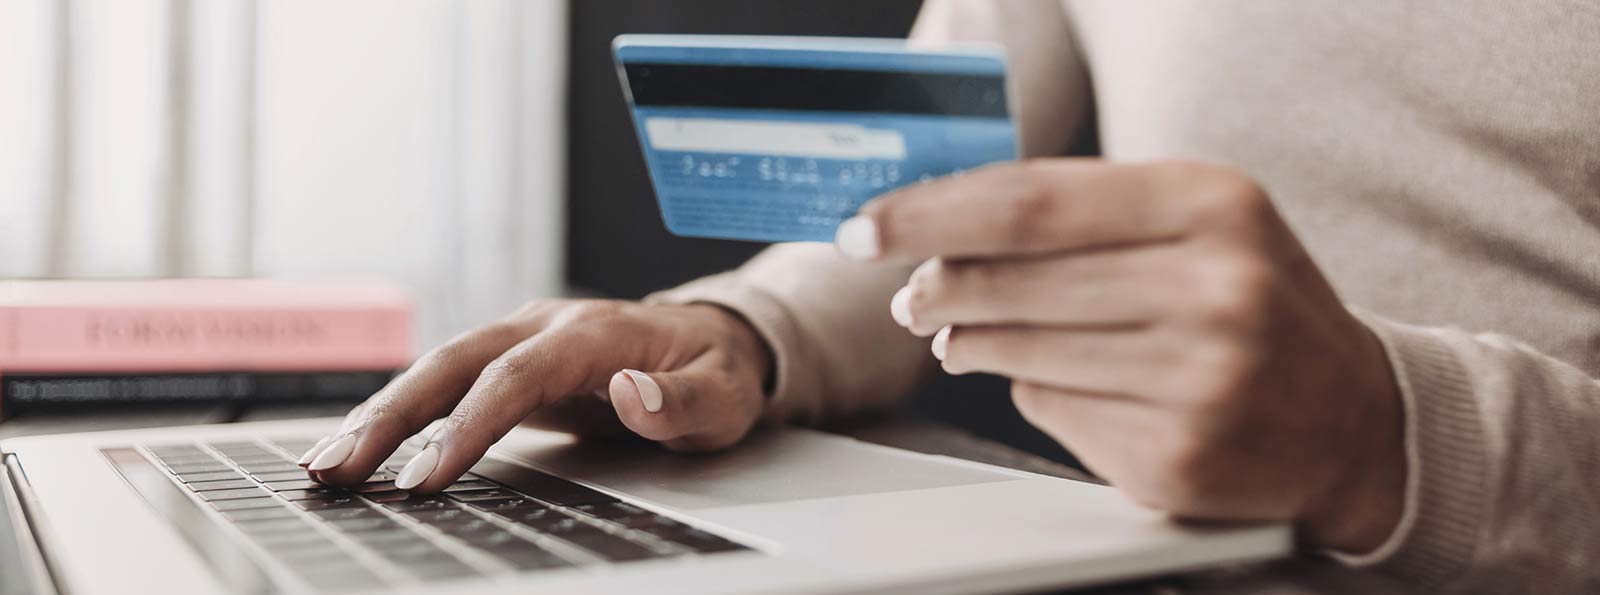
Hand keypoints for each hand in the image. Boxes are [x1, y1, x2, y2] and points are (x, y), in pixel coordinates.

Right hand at [296, 300, 771, 492]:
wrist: (714, 338)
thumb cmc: (716, 370)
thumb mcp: (723, 393)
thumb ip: (681, 400)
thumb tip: (631, 392)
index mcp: (594, 332)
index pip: (517, 377)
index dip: (469, 425)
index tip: (428, 475)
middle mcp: (546, 325)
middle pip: (454, 362)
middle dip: (392, 416)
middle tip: (339, 468)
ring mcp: (523, 338)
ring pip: (438, 367)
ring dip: (380, 414)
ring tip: (326, 464)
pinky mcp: (509, 359)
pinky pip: (447, 382)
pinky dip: (401, 412)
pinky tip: (362, 447)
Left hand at [837, 159, 1405, 552]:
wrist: (1351, 418)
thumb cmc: (1254, 302)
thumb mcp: (1196, 223)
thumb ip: (1081, 214)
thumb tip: (942, 233)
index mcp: (1213, 206)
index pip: (1030, 203)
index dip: (932, 214)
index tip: (871, 226)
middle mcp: (1215, 290)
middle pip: (1015, 280)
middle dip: (937, 286)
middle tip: (911, 293)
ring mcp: (1198, 382)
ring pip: (1021, 354)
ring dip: (968, 341)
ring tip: (957, 333)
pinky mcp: (1176, 457)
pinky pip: (1053, 413)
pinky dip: (1029, 390)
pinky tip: (1042, 377)